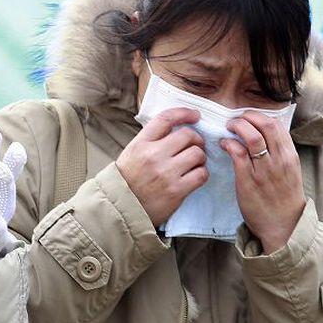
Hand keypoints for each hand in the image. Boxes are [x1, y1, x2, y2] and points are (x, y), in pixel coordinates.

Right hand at [117, 107, 207, 226]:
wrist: (121, 209)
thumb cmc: (128, 180)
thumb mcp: (132, 153)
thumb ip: (151, 140)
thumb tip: (176, 127)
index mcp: (140, 144)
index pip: (166, 119)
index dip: (184, 113)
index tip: (195, 115)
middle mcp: (153, 155)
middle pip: (187, 135)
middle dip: (196, 140)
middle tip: (195, 146)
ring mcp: (165, 173)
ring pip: (197, 154)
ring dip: (200, 157)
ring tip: (194, 163)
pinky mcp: (176, 190)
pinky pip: (201, 174)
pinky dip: (201, 173)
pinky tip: (194, 176)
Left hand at [222, 111, 305, 253]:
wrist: (284, 224)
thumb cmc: (283, 197)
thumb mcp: (288, 170)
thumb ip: (278, 152)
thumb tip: (262, 135)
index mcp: (289, 155)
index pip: (276, 124)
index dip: (259, 116)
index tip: (247, 117)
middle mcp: (279, 159)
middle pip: (265, 125)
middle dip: (247, 117)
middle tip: (235, 120)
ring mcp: (264, 169)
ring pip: (251, 136)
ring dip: (236, 126)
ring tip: (228, 128)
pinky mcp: (248, 180)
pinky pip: (237, 153)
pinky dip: (228, 143)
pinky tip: (224, 144)